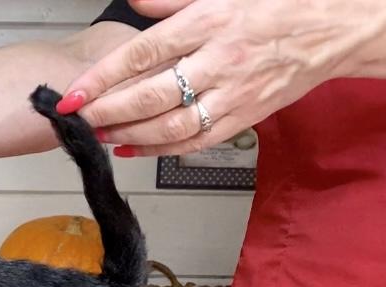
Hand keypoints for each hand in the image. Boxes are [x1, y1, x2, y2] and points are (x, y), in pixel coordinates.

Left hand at [57, 0, 385, 156]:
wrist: (332, 29)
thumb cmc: (276, 6)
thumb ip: (172, 0)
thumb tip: (134, 1)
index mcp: (210, 22)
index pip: (143, 53)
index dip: (103, 77)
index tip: (73, 93)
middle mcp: (218, 61)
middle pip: (150, 96)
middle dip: (107, 112)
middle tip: (80, 120)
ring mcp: (232, 94)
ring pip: (170, 127)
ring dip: (128, 136)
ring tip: (100, 135)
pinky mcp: (242, 118)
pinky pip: (193, 142)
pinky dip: (159, 151)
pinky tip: (133, 150)